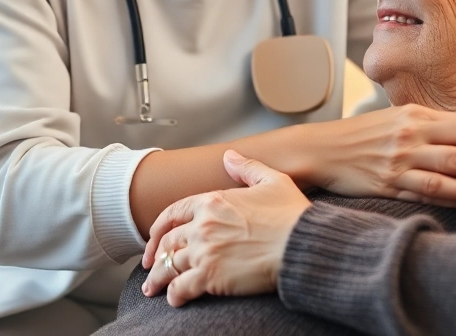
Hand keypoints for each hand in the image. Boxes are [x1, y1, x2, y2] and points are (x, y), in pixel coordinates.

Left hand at [141, 150, 309, 306]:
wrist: (302, 244)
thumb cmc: (291, 215)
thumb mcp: (272, 181)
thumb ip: (247, 168)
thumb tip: (229, 156)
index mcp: (212, 201)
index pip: (173, 214)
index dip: (159, 229)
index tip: (154, 240)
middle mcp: (202, 225)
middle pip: (168, 242)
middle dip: (156, 256)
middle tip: (153, 267)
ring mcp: (204, 251)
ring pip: (170, 266)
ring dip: (159, 279)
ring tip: (153, 289)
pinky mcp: (211, 276)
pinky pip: (182, 287)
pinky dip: (175, 295)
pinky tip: (175, 300)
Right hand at [292, 104, 455, 207]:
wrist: (320, 149)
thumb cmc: (364, 134)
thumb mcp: (399, 117)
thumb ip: (436, 122)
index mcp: (416, 116)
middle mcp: (410, 137)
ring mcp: (398, 162)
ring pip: (447, 172)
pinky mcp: (387, 185)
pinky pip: (425, 192)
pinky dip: (452, 196)